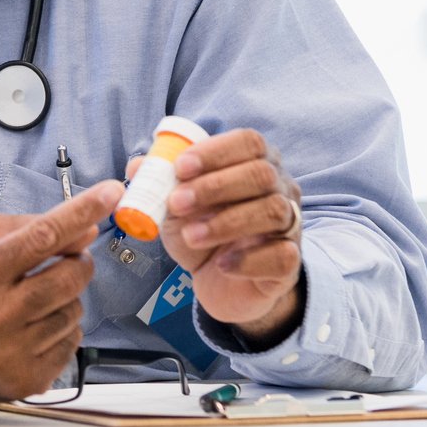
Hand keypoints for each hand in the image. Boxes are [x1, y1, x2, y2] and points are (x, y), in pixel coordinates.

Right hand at [0, 180, 119, 400]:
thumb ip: (26, 226)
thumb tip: (84, 231)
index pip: (41, 237)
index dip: (80, 213)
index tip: (110, 194)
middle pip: (68, 277)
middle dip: (78, 261)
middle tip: (65, 259)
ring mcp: (12, 354)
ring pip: (74, 311)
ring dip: (66, 298)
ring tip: (34, 300)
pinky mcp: (27, 380)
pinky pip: (72, 343)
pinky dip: (62, 329)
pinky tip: (34, 327)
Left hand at [136, 128, 304, 346]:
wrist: (223, 284)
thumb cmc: (203, 233)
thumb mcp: (176, 207)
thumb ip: (159, 184)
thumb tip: (136, 167)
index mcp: (256, 163)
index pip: (249, 141)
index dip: (215, 152)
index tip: (181, 168)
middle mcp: (281, 188)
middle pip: (261, 173)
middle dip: (215, 186)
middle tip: (177, 204)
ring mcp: (290, 224)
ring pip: (274, 212)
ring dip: (227, 222)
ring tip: (191, 235)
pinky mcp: (290, 262)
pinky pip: (282, 254)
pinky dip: (248, 259)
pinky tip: (222, 264)